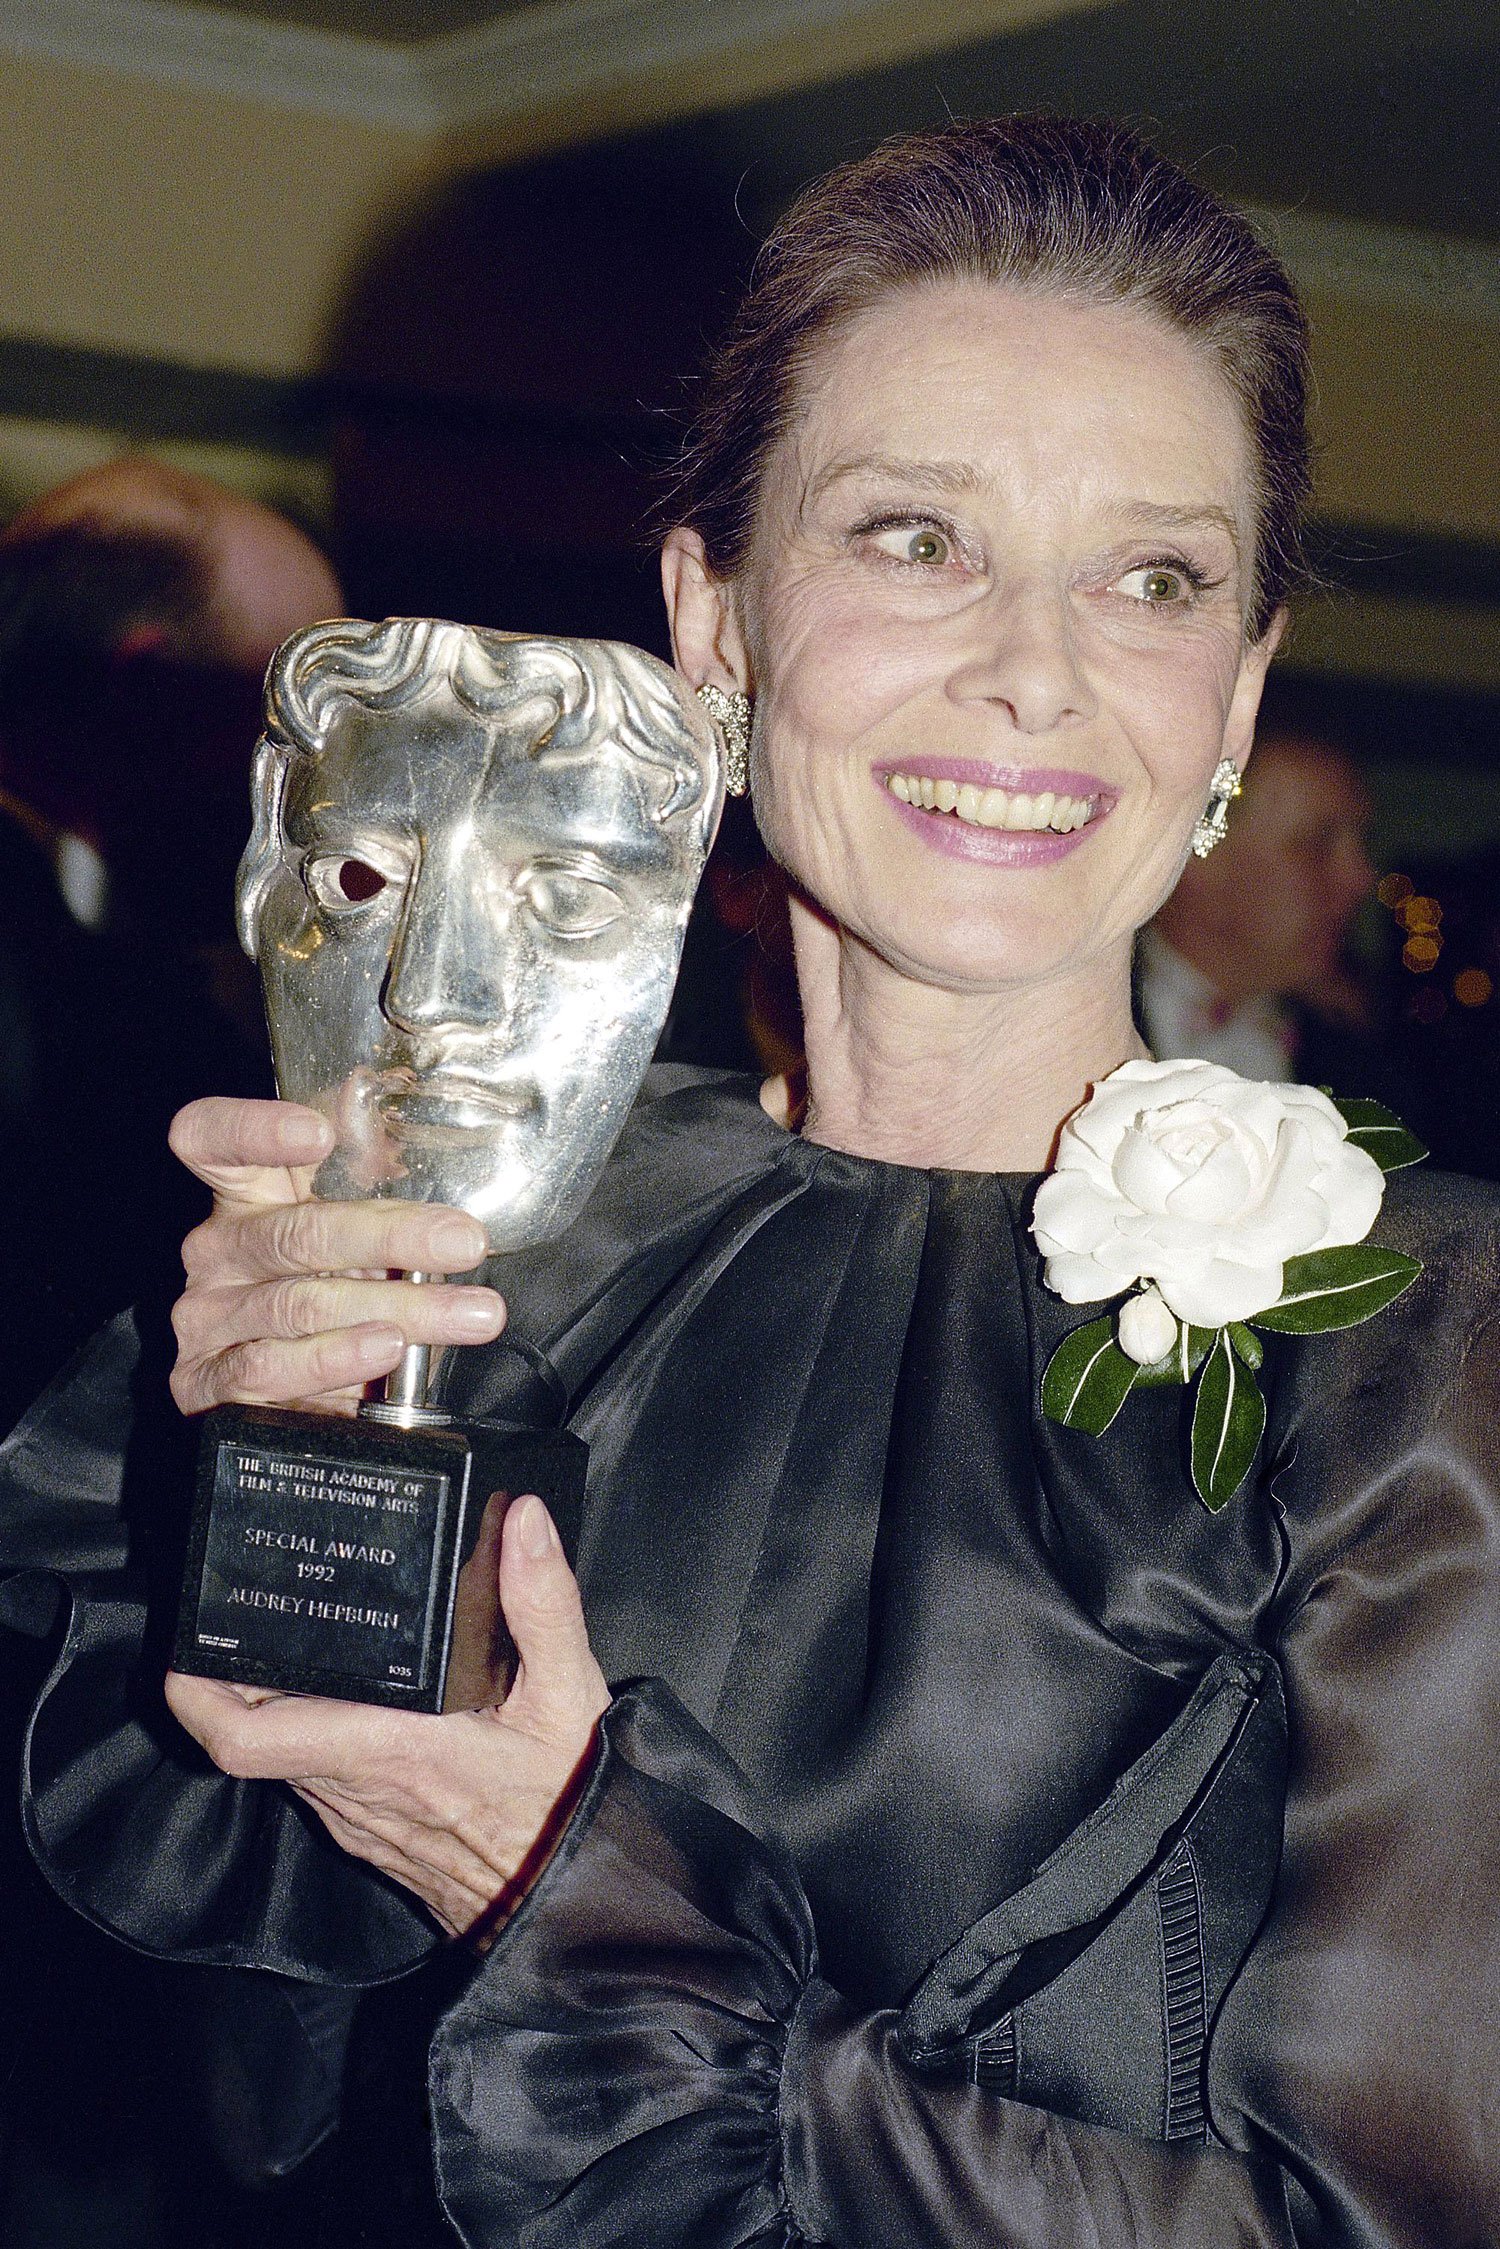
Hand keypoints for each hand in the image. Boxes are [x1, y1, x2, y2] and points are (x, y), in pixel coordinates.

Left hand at [164, 1495, 608, 1938]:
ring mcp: (355, 1816)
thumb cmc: (568, 1807)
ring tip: (287, 1632)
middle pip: (251, 1733)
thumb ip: (544, 1604)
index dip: (200, 1694)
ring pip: (281, 1754)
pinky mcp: (369, 1831)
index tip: (188, 1644)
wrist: (572, 1905)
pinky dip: (309, 1731)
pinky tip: (343, 1690)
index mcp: (385, 1748)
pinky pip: (314, 1776)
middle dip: (233, 1674)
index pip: (249, 1737)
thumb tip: (524, 1521)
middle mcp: (353, 1787)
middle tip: (240, 1604)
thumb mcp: (571, 1695)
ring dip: (271, 1703)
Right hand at [168, 1096, 506, 1416]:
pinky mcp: (207, 1381)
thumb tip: (451, 1162)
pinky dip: (333, 1360)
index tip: (319, 1134)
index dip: (254, 1130)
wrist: (284, 1389)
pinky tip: (384, 1351)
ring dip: (393, 1309)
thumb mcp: (352, 1233)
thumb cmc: (331, 1288)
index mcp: (244, 1196)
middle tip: (464, 1242)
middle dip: (390, 1237)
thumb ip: (376, 1192)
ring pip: (299, 1305)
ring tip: (457, 1312)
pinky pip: (269, 1368)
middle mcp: (218, 1250)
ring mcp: (207, 1317)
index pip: (212, 1139)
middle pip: (294, 1233)